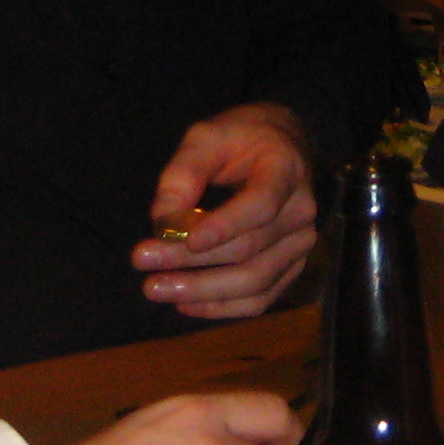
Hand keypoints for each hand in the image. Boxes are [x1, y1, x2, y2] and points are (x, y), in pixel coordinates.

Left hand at [130, 103, 317, 318]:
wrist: (281, 147)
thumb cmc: (241, 139)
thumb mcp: (208, 136)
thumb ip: (184, 172)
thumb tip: (162, 220)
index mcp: (285, 170)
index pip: (261, 204)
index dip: (225, 225)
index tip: (187, 240)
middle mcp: (301, 212)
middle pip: (249, 249)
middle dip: (193, 262)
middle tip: (143, 262)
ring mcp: (300, 244)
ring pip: (255, 282)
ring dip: (203, 292)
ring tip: (156, 288)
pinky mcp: (291, 268)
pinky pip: (260, 299)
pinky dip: (222, 308)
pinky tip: (186, 303)